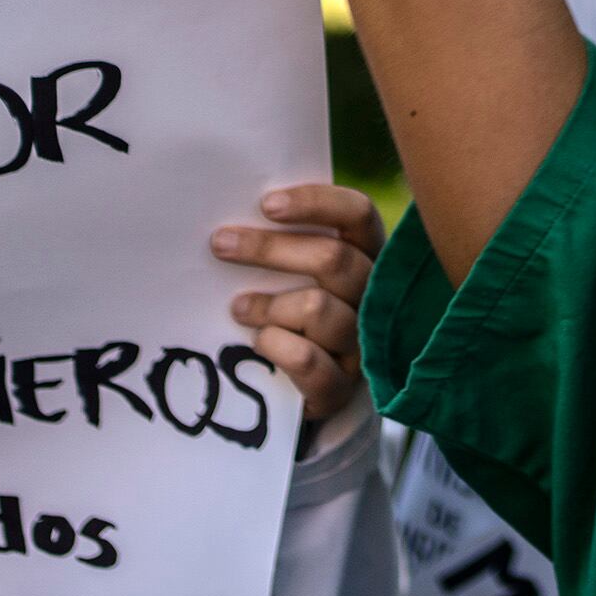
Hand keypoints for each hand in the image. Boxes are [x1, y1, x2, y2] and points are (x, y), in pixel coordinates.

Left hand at [211, 183, 383, 420]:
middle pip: (333, 259)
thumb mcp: (299, 275)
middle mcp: (375, 297)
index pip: (357, 214)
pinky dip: (275, 346)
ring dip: (268, 305)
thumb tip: (234, 213)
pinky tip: (259, 342)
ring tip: (238, 309)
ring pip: (317, 308)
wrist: (300, 391)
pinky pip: (307, 359)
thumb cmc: (294, 314)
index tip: (266, 204)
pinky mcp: (342, 388)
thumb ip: (287, 244)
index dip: (316, 203)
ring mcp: (362, 345)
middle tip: (221, 244)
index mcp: (368, 256)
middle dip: (269, 249)